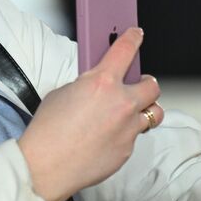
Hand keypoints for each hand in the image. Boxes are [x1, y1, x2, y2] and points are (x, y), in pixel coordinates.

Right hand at [18, 28, 161, 200]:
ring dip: (144, 109)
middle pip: (151, 86)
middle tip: (138, 83)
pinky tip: (109, 136)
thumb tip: (97, 86)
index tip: (136, 34)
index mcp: (102, 83)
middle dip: (146, 83)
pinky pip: (135, 136)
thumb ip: (87, 85)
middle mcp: (121, 103)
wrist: (47, 166)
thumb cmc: (49, 131)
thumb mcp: (63, 93)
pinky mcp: (127, 149)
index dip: (133, 38)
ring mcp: (128, 128)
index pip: (125, 50)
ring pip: (153, 113)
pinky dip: (126, 133)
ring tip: (130, 111)